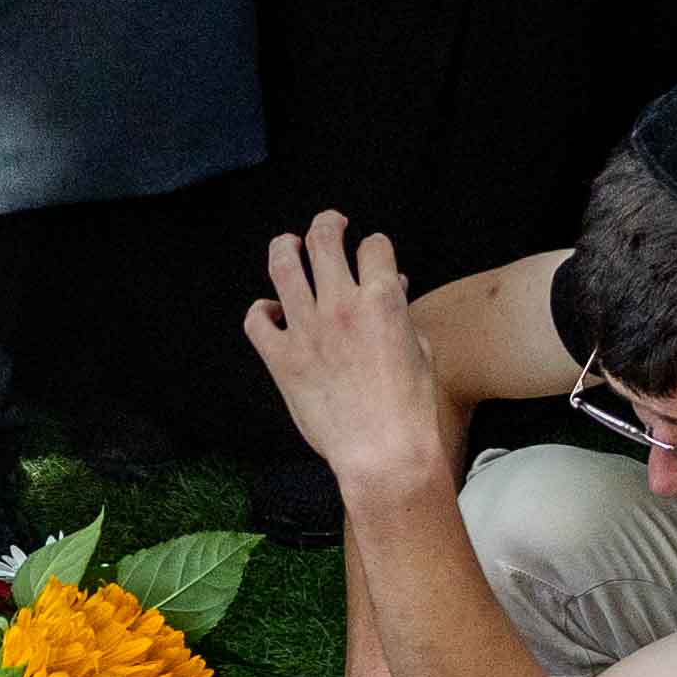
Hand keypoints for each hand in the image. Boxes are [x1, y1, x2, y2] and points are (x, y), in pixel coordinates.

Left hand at [236, 211, 465, 508]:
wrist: (384, 452)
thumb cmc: (411, 408)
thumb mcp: (420, 351)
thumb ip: (402, 313)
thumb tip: (393, 288)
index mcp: (382, 300)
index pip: (374, 247)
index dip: (374, 247)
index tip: (372, 253)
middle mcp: (341, 305)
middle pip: (324, 239)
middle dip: (328, 224)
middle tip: (330, 225)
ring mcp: (306, 330)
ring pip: (283, 265)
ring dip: (286, 247)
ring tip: (289, 244)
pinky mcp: (281, 359)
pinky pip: (256, 320)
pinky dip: (261, 310)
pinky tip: (271, 311)